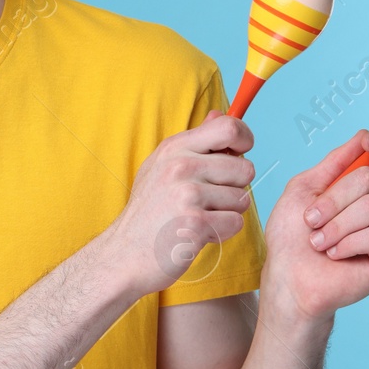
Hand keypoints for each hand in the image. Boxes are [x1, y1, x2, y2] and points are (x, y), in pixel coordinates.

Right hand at [102, 108, 255, 298]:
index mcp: (174, 148)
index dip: (244, 140)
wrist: (123, 253)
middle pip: (244, 168)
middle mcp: (180, 166)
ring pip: (242, 199)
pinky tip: (199, 233)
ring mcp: (187, 194)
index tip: (238, 154)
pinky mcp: (195, 223)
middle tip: (210, 200)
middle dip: (235, 187)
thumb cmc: (148, 212)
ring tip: (199, 218)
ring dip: (228, 213)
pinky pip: (235, 223)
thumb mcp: (162, 166)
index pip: (229, 127)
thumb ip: (196, 142)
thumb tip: (222, 114)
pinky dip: (223, 232)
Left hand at [259, 129, 368, 326]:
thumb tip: (365, 136)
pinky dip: (347, 243)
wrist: (287, 276)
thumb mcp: (305, 188)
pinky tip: (335, 255)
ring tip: (320, 242)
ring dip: (335, 225)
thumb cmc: (292, 235)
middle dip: (333, 200)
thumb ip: (336, 161)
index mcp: (363, 187)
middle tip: (312, 221)